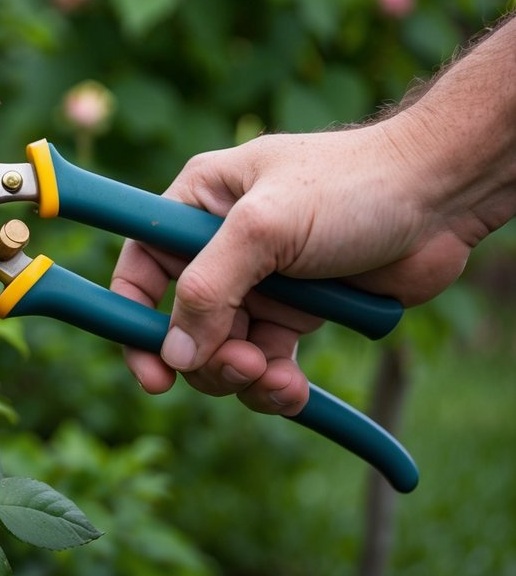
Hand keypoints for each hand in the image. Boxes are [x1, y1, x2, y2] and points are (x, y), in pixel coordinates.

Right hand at [110, 123, 475, 414]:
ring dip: (244, 378)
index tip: (150, 373)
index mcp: (196, 204)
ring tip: (278, 379)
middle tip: (242, 366)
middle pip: (181, 324)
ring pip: (222, 352)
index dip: (133, 319)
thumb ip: (208, 289)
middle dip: (206, 358)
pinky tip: (295, 391)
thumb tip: (173, 355)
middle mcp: (219, 245)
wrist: (441, 198)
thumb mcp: (264, 227)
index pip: (139, 267)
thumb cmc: (351, 185)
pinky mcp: (296, 314)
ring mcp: (258, 283)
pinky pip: (266, 365)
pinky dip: (276, 387)